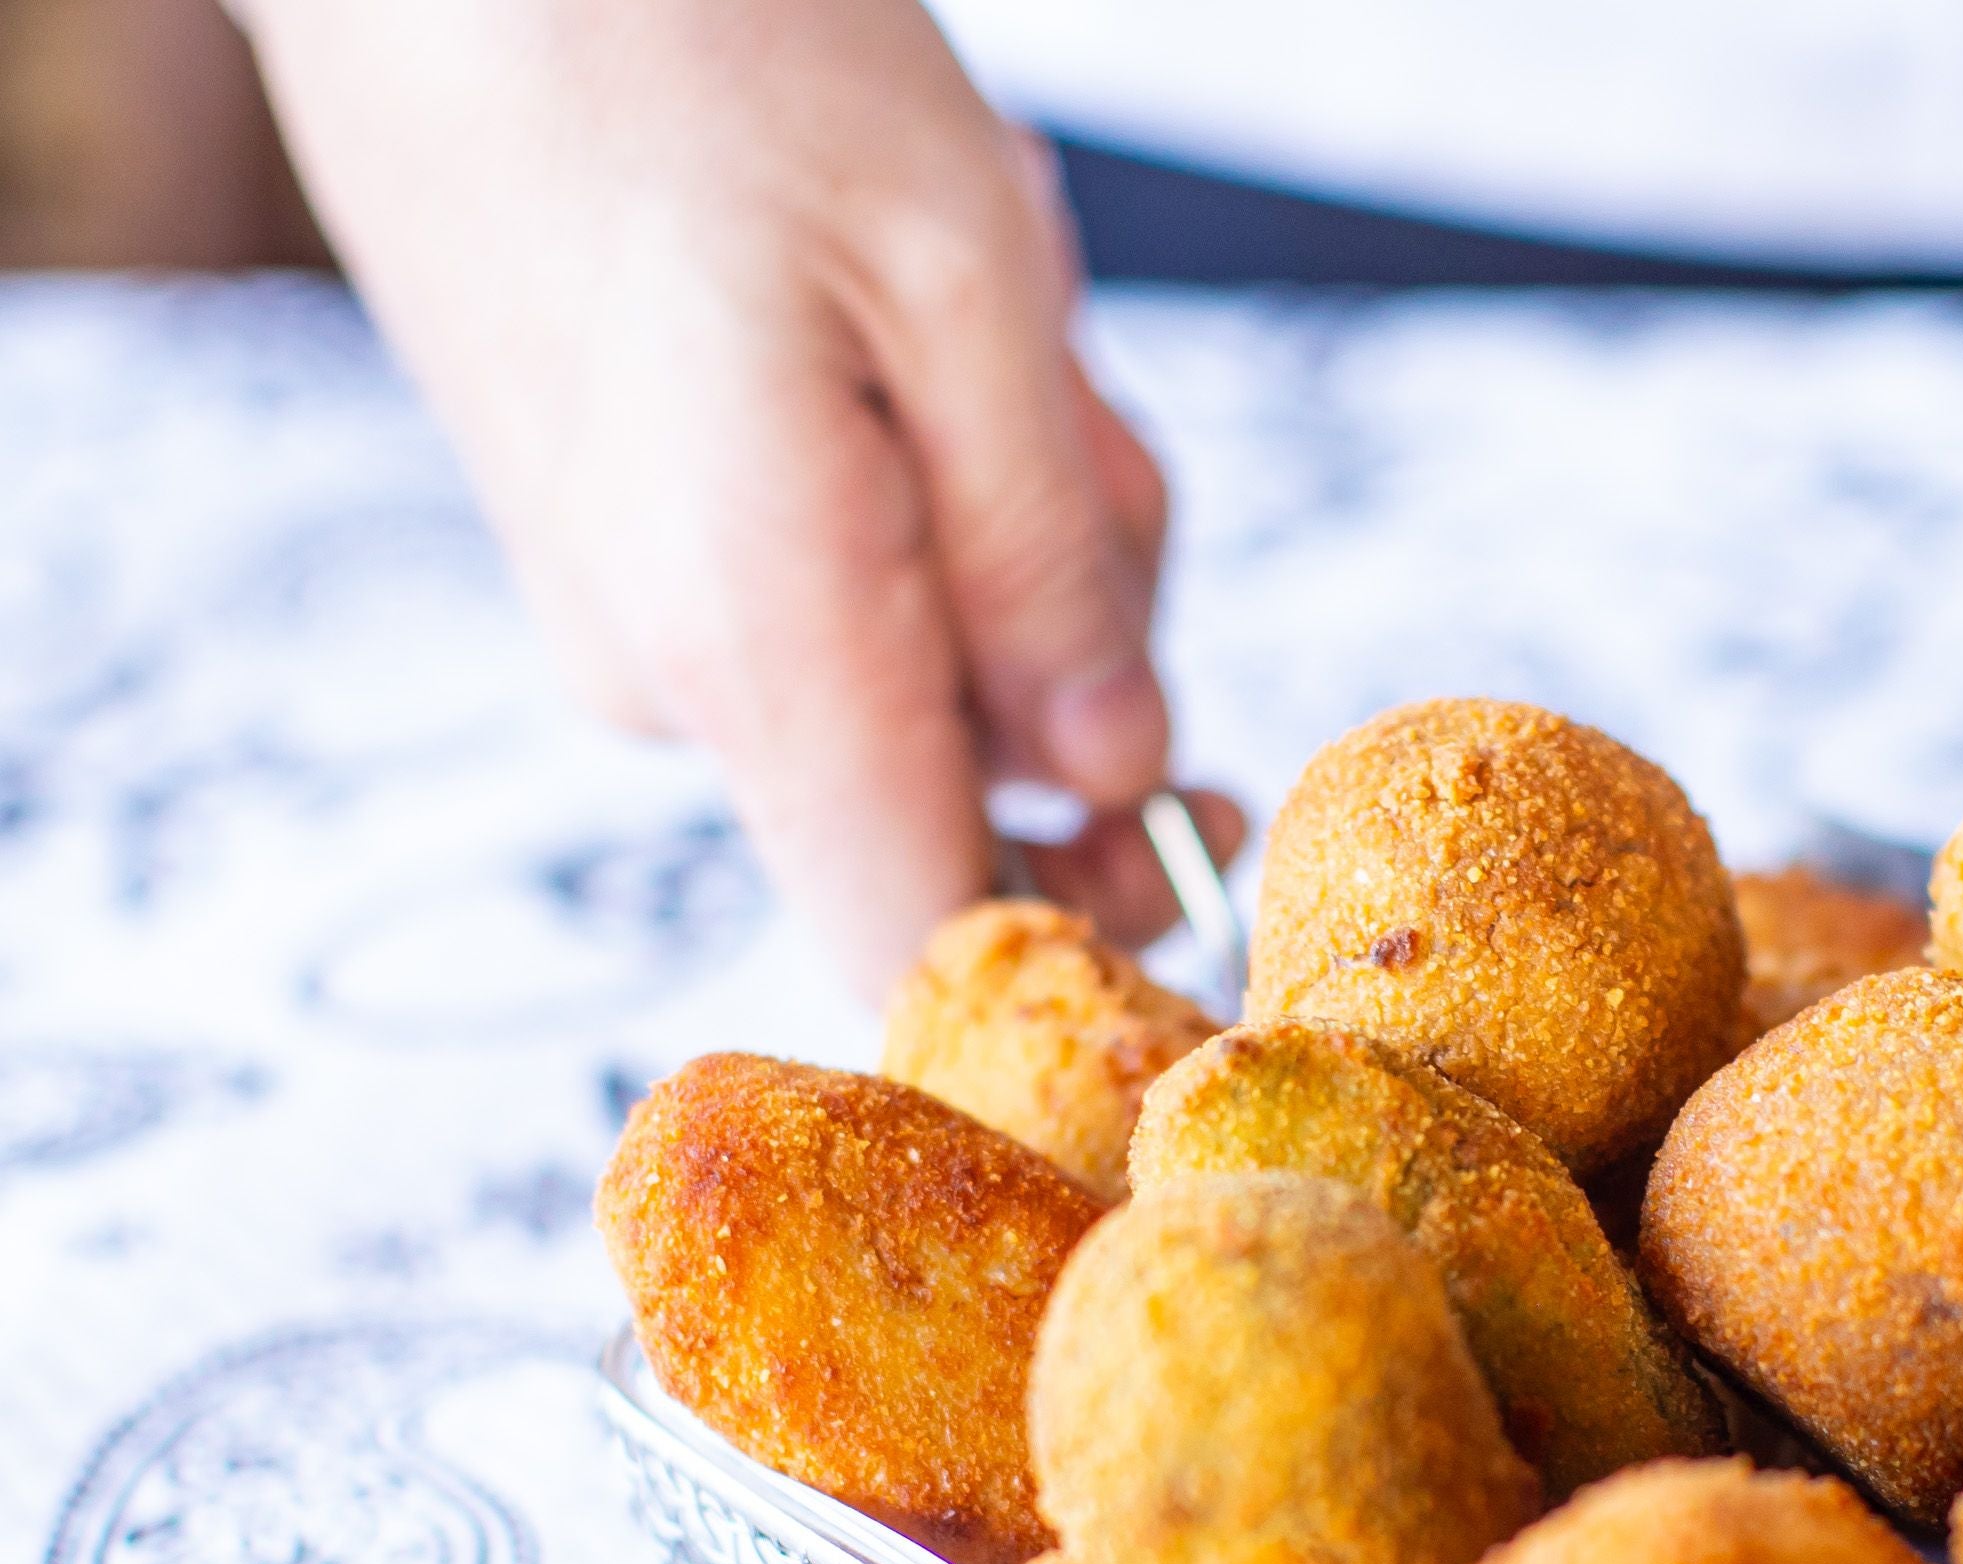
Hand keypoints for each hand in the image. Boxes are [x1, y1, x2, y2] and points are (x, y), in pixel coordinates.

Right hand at [233, 0, 1238, 997]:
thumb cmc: (699, 42)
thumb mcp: (961, 271)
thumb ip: (1051, 563)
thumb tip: (1124, 772)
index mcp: (758, 641)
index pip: (926, 950)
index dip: (1093, 957)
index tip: (1215, 841)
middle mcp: (676, 679)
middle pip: (973, 799)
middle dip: (1089, 642)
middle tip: (1077, 420)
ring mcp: (641, 623)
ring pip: (926, 680)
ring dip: (1015, 534)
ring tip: (982, 325)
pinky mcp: (631, 557)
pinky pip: (846, 598)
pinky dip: (927, 490)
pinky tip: (906, 331)